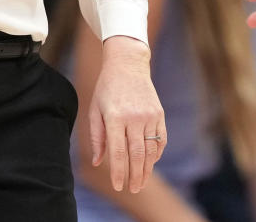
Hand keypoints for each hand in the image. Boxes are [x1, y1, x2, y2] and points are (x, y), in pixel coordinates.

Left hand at [89, 36, 165, 193]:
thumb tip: (99, 162)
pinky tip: (150, 163)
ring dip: (147, 169)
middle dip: (135, 176)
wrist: (127, 65)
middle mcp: (134, 118)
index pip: (118, 152)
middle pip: (137, 155)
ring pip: (150, 150)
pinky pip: (160, 140)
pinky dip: (156, 154)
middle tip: (132, 190)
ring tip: (141, 182)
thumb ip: (97, 137)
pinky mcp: (159, 114)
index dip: (119, 172)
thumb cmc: (106, 89)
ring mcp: (149, 116)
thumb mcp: (95, 109)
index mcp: (115, 117)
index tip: (118, 186)